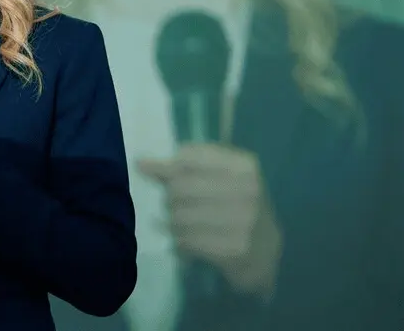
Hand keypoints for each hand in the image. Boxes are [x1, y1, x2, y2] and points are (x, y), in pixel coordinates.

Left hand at [139, 144, 281, 297]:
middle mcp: (247, 191)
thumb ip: (187, 165)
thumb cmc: (236, 204)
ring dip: (171, 221)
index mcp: (244, 166)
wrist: (266, 250)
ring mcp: (244, 221)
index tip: (149, 169)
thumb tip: (143, 163)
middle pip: (180, 187)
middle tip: (171, 204)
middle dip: (168, 197)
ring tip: (177, 224)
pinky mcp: (235, 250)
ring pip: (179, 216)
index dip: (164, 165)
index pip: (188, 158)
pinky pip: (186, 240)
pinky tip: (183, 240)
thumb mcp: (223, 176)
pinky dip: (178, 240)